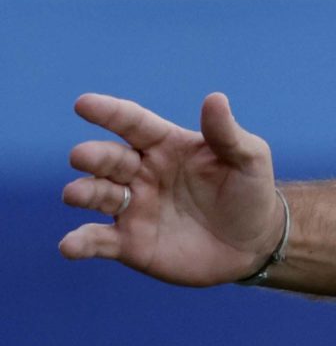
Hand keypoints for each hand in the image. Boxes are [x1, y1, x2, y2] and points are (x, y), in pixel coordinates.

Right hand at [59, 92, 288, 284]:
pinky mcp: (129, 242)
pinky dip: (80, 243)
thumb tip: (215, 98)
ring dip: (82, 192)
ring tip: (75, 194)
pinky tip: (71, 247)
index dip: (109, 113)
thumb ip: (227, 134)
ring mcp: (132, 207)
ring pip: (96, 195)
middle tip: (81, 156)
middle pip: (108, 158)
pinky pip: (98, 241)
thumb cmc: (250, 192)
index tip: (83, 104)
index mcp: (165, 146)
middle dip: (92, 156)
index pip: (132, 123)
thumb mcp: (249, 159)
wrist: (255, 244)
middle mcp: (140, 173)